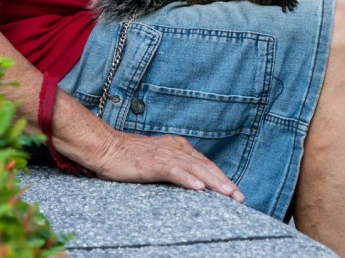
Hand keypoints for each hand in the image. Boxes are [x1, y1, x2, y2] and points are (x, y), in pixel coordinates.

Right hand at [91, 129, 243, 202]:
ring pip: (194, 168)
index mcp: (177, 147)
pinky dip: (188, 178)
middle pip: (204, 165)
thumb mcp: (155, 161)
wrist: (105, 147)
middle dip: (224, 182)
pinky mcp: (152, 163)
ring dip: (213, 181)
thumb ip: (172, 167)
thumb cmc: (127, 156)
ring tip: (228, 194)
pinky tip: (199, 187)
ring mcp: (164, 154)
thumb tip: (190, 182)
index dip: (221, 178)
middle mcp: (174, 148)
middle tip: (239, 197)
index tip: (235, 193)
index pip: (204, 163)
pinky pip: (173, 171)